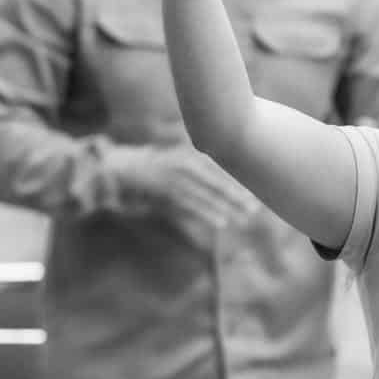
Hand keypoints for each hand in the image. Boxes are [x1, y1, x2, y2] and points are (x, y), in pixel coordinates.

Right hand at [120, 144, 259, 245]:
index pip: (219, 169)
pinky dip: (207, 215)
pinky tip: (221, 222)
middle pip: (216, 183)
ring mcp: (175, 182)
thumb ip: (199, 162)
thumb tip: (226, 167)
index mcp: (189, 155)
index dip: (237, 181)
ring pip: (206, 197)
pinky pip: (191, 207)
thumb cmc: (156, 162)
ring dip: (225, 208)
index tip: (255, 191)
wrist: (124, 168)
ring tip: (243, 218)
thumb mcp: (178, 156)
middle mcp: (184, 167)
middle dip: (236, 196)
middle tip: (254, 208)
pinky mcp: (167, 197)